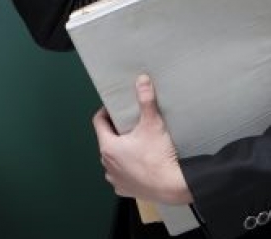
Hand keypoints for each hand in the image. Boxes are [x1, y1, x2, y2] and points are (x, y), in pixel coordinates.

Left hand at [93, 75, 192, 204]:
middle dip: (116, 132)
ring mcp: (115, 179)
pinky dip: (127, 169)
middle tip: (130, 124)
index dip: (106, 112)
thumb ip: (146, 101)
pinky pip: (121, 175)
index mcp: (108, 147)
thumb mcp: (152, 124)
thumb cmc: (159, 156)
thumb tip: (142, 80)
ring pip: (112, 160)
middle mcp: (107, 164)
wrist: (172, 186)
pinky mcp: (125, 190)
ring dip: (120, 152)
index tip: (116, 107)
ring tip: (136, 145)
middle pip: (106, 141)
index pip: (98, 122)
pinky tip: (139, 164)